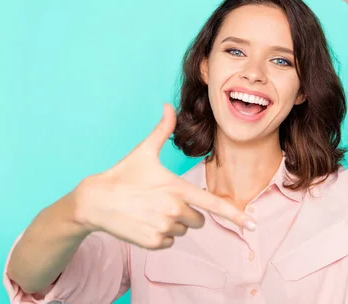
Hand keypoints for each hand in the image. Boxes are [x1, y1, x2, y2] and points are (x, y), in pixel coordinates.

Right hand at [74, 104, 255, 249]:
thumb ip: (162, 129)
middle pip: (198, 219)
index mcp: (177, 188)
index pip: (213, 204)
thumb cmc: (123, 174)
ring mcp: (163, 228)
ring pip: (183, 230)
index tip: (251, 223)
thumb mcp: (144, 151)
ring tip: (150, 210)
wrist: (95, 201)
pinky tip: (145, 222)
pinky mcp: (153, 242)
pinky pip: (169, 242)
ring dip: (173, 223)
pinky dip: (161, 234)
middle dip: (187, 212)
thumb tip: (168, 105)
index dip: (235, 214)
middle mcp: (174, 210)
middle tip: (163, 200)